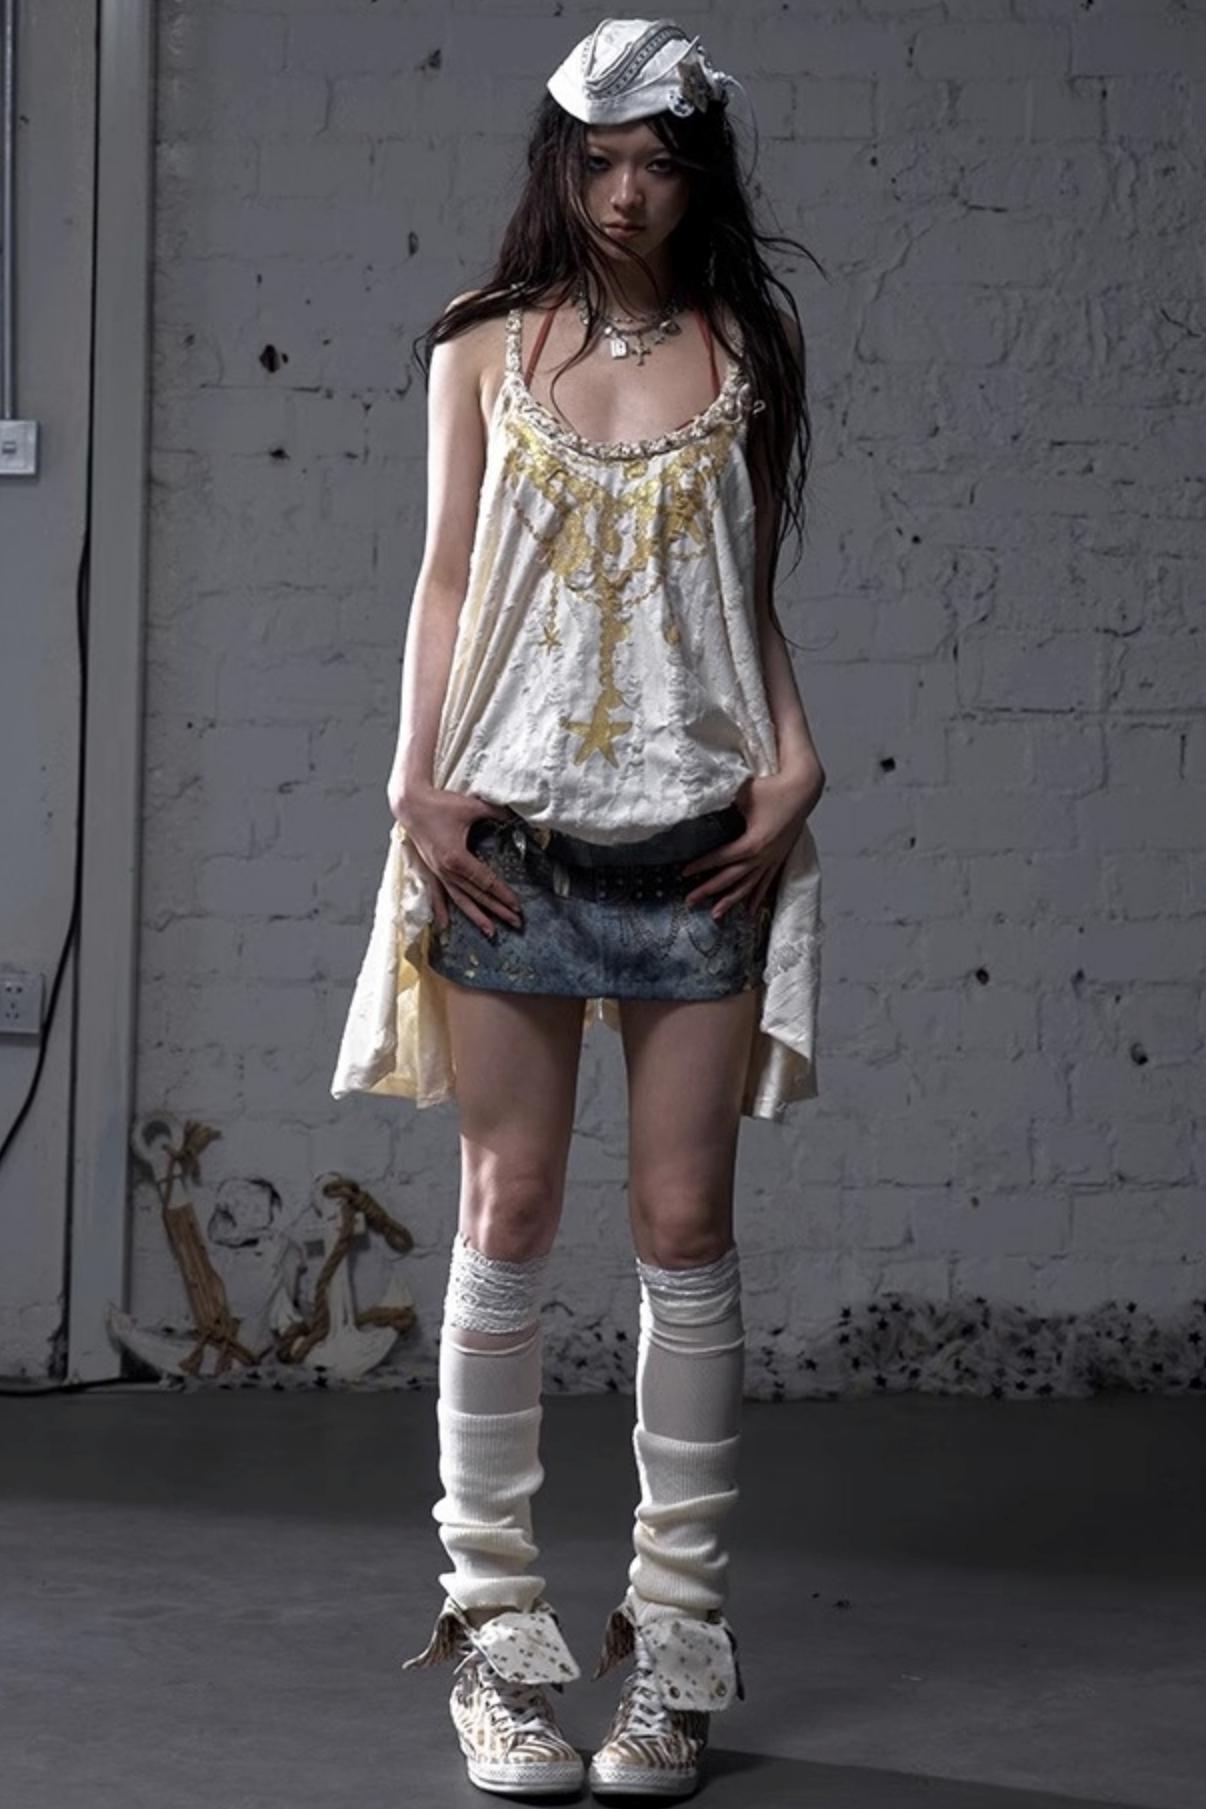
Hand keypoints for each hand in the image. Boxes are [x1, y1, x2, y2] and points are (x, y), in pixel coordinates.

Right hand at [388, 782, 523, 939]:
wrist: (410, 804)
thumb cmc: (439, 804)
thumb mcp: (472, 806)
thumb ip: (497, 813)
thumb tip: (517, 817)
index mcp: (457, 858)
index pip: (486, 881)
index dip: (503, 894)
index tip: (517, 905)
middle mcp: (446, 870)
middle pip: (476, 895)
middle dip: (498, 910)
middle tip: (516, 922)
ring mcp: (437, 872)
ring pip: (460, 900)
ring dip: (476, 916)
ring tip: (491, 931)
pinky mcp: (432, 870)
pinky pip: (439, 895)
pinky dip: (443, 911)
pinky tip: (445, 925)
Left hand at [680, 768, 822, 921]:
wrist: (803, 788)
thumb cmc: (774, 789)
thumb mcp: (743, 793)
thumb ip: (722, 802)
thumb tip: (700, 805)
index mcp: (752, 842)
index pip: (721, 858)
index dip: (701, 866)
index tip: (684, 873)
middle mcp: (763, 856)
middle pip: (731, 878)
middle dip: (709, 890)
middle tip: (690, 901)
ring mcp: (772, 859)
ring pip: (749, 886)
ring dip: (731, 900)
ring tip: (716, 914)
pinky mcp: (780, 857)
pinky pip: (766, 882)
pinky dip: (756, 896)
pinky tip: (749, 909)